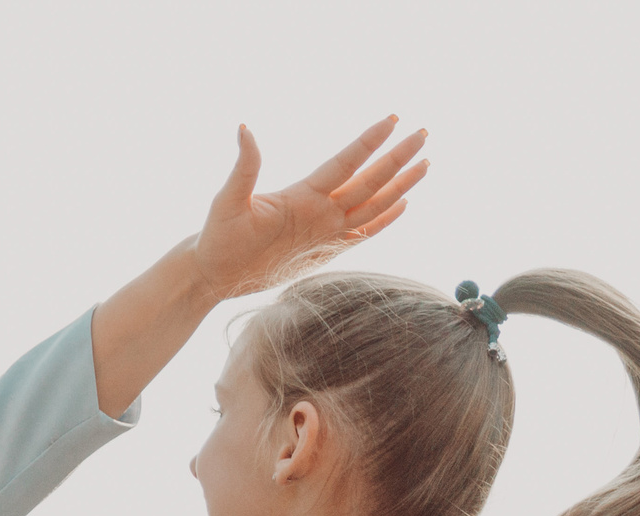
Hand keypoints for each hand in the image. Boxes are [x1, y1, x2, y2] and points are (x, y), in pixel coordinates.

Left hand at [189, 117, 428, 301]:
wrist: (215, 272)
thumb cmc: (218, 236)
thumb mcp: (229, 200)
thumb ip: (245, 166)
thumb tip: (245, 127)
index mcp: (303, 194)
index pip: (345, 162)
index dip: (369, 142)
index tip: (392, 119)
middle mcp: (319, 208)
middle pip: (368, 179)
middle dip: (397, 158)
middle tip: (423, 134)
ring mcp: (325, 228)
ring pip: (372, 202)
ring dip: (399, 185)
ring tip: (424, 165)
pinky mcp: (325, 251)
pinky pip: (363, 233)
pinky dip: (384, 219)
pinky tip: (403, 205)